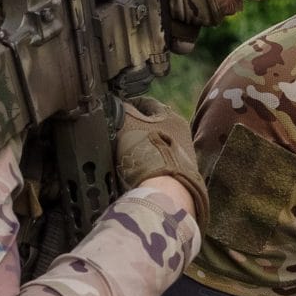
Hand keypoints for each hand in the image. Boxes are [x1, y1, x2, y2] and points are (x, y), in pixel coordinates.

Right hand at [114, 97, 206, 226]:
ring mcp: (181, 156)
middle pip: (152, 125)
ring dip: (139, 148)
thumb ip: (122, 108)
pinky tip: (134, 171)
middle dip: (135, 128)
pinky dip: (145, 165)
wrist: (164, 192)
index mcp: (172, 116)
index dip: (127, 105)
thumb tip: (117, 102)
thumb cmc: (146, 153)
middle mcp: (181, 134)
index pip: (145, 103)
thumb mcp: (127, 122)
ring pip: (154, 146)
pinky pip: (156, 164)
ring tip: (122, 155)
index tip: (114, 111)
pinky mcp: (178, 176)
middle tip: (116, 133)